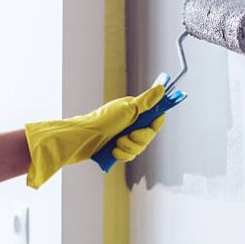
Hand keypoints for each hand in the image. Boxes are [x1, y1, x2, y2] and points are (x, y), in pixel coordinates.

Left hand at [25, 85, 165, 187]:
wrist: (83, 139)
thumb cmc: (102, 121)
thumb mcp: (128, 109)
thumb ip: (147, 101)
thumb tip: (161, 87)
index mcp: (135, 111)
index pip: (155, 118)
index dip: (155, 123)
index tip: (153, 124)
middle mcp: (131, 123)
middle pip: (148, 136)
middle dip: (139, 139)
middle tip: (128, 136)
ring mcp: (124, 136)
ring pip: (139, 148)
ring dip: (128, 147)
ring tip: (116, 143)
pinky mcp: (118, 149)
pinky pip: (129, 155)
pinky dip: (122, 154)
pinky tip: (113, 151)